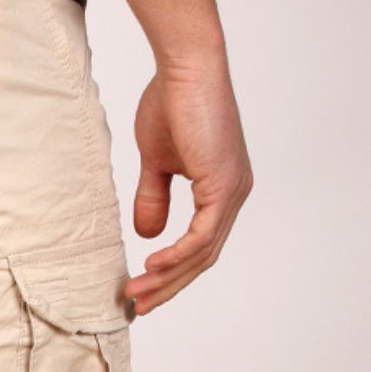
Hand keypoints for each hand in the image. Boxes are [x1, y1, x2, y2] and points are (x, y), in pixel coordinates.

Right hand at [125, 56, 251, 315]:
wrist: (185, 66)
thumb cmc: (172, 100)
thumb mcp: (156, 162)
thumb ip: (153, 197)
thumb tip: (148, 235)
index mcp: (221, 189)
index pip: (199, 245)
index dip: (171, 271)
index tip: (141, 287)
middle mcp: (233, 194)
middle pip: (203, 258)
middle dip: (168, 285)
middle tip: (139, 305)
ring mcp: (232, 191)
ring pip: (201, 253)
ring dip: (167, 278)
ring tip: (137, 292)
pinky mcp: (223, 186)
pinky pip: (201, 236)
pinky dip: (176, 256)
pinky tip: (151, 266)